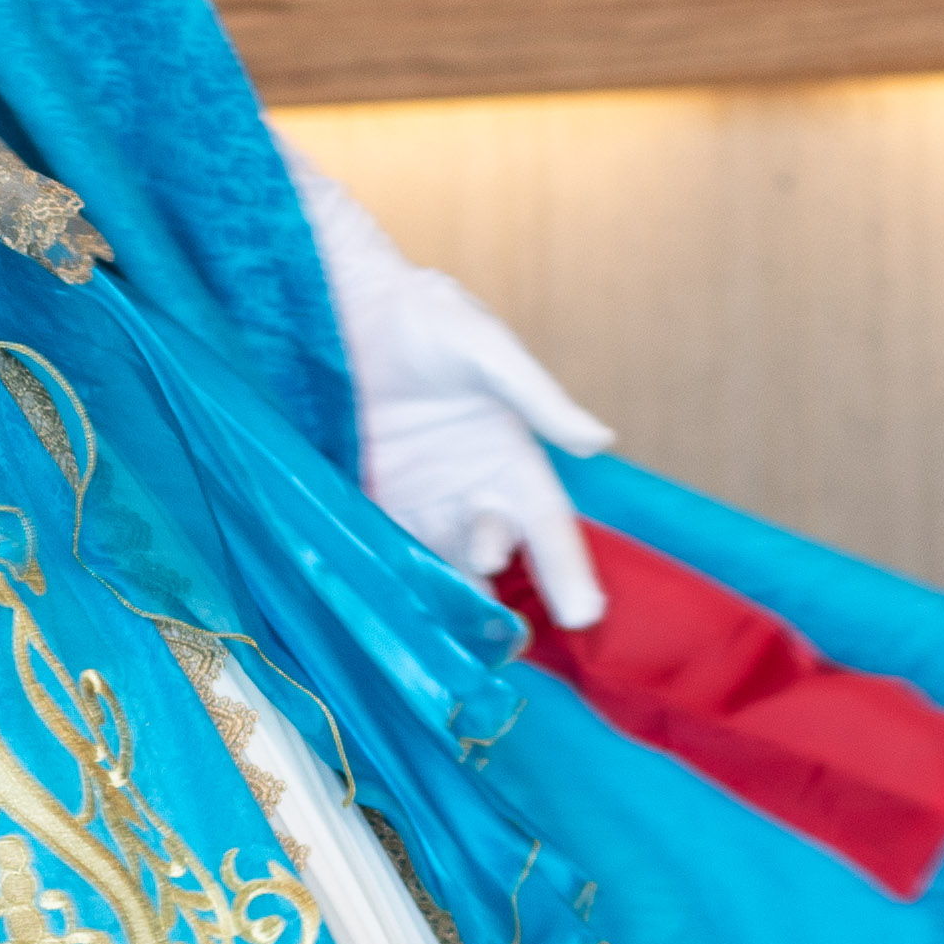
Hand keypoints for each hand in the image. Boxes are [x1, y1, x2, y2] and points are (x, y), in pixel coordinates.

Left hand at [285, 151, 615, 630]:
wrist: (344, 302)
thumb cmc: (427, 316)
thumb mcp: (486, 349)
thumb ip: (537, 397)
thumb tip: (600, 440)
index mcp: (512, 461)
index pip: (550, 528)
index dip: (569, 572)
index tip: (586, 615)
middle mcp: (469, 493)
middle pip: (494, 561)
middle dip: (496, 600)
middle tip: (496, 637)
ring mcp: (416, 503)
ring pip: (439, 568)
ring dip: (442, 605)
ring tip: (444, 642)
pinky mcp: (365, 501)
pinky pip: (381, 552)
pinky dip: (387, 583)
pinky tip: (388, 612)